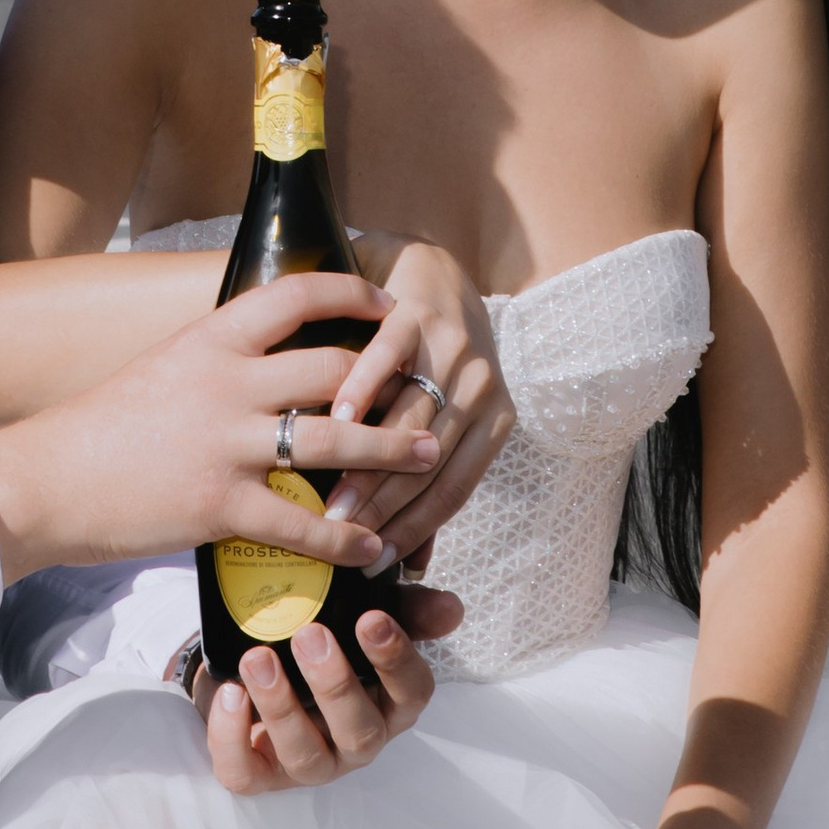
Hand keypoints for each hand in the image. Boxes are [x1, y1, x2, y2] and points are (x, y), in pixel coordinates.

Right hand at [0, 274, 442, 587]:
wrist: (48, 478)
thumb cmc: (106, 425)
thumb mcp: (167, 366)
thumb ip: (223, 361)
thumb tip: (277, 359)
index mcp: (212, 337)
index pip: (298, 294)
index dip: (353, 294)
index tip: (388, 306)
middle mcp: (226, 380)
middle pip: (335, 367)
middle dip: (392, 382)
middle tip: (428, 393)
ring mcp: (225, 442)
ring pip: (334, 439)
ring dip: (389, 450)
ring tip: (425, 457)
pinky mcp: (218, 504)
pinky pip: (301, 521)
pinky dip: (344, 537)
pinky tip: (370, 547)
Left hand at [201, 586, 462, 796]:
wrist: (254, 662)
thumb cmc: (326, 641)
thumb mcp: (361, 618)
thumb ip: (404, 609)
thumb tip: (451, 608)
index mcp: (388, 705)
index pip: (411, 693)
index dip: (396, 660)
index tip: (371, 618)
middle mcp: (355, 742)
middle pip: (359, 732)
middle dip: (335, 685)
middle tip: (310, 633)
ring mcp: (308, 764)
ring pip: (304, 755)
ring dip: (281, 707)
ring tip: (258, 658)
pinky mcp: (259, 775)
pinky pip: (245, 773)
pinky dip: (231, 737)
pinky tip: (229, 693)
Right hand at [334, 235, 511, 553]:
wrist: (434, 267)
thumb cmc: (433, 359)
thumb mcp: (446, 417)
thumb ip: (429, 481)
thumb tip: (410, 561)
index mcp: (496, 420)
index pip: (454, 490)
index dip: (415, 528)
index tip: (376, 560)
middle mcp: (482, 387)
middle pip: (428, 461)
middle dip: (384, 504)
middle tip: (342, 533)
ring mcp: (452, 348)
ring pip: (409, 418)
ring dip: (369, 461)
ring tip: (332, 494)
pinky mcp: (419, 312)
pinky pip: (390, 358)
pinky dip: (365, 389)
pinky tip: (337, 417)